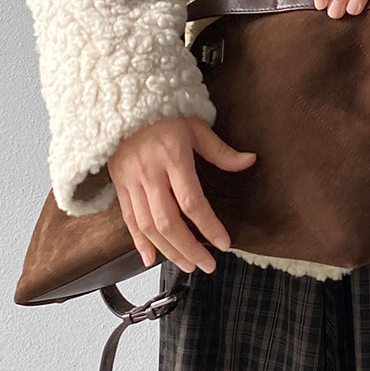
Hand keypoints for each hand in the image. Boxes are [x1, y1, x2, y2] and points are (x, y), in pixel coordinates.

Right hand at [107, 114, 256, 273]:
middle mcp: (149, 172)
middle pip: (168, 221)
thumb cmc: (165, 115)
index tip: (224, 243)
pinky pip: (128, 220)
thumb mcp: (196, 127)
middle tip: (207, 265)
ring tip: (188, 265)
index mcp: (172, 156)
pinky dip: (138, 243)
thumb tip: (250, 161)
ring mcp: (131, 181)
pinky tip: (150, 259)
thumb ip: (221, 150)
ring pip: (148, 226)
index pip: (192, 201)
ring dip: (168, 250)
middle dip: (189, 248)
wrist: (123, 105)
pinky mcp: (119, 186)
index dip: (208, 226)